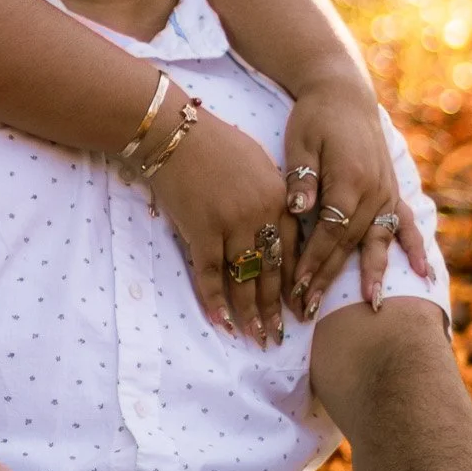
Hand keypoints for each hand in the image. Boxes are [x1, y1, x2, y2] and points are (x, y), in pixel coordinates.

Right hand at [147, 103, 294, 346]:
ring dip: (250, 311)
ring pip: (244, 277)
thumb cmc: (215, 142)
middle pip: (271, 270)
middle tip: (279, 335)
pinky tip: (222, 322)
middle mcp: (259, 215)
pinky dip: (214, 300)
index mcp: (277, 198)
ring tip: (256, 338)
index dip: (293, 282)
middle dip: (275, 307)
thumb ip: (271, 196)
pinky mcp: (200, 230)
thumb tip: (277, 224)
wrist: (175, 132)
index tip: (296, 305)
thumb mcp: (258, 163)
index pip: (292, 250)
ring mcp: (230, 224)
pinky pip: (209, 273)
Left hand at [284, 70, 430, 315]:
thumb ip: (301, 177)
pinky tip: (423, 273)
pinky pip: (406, 224)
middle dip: (330, 277)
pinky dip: (414, 248)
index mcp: (349, 179)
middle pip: (350, 244)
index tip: (296, 287)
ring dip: (372, 273)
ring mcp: (387, 191)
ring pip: (378, 240)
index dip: (312, 261)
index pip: (328, 232)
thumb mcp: (299, 141)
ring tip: (373, 306)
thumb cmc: (314, 116)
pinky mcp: (392, 190)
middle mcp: (374, 189)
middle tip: (311, 309)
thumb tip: (298, 207)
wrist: (343, 93)